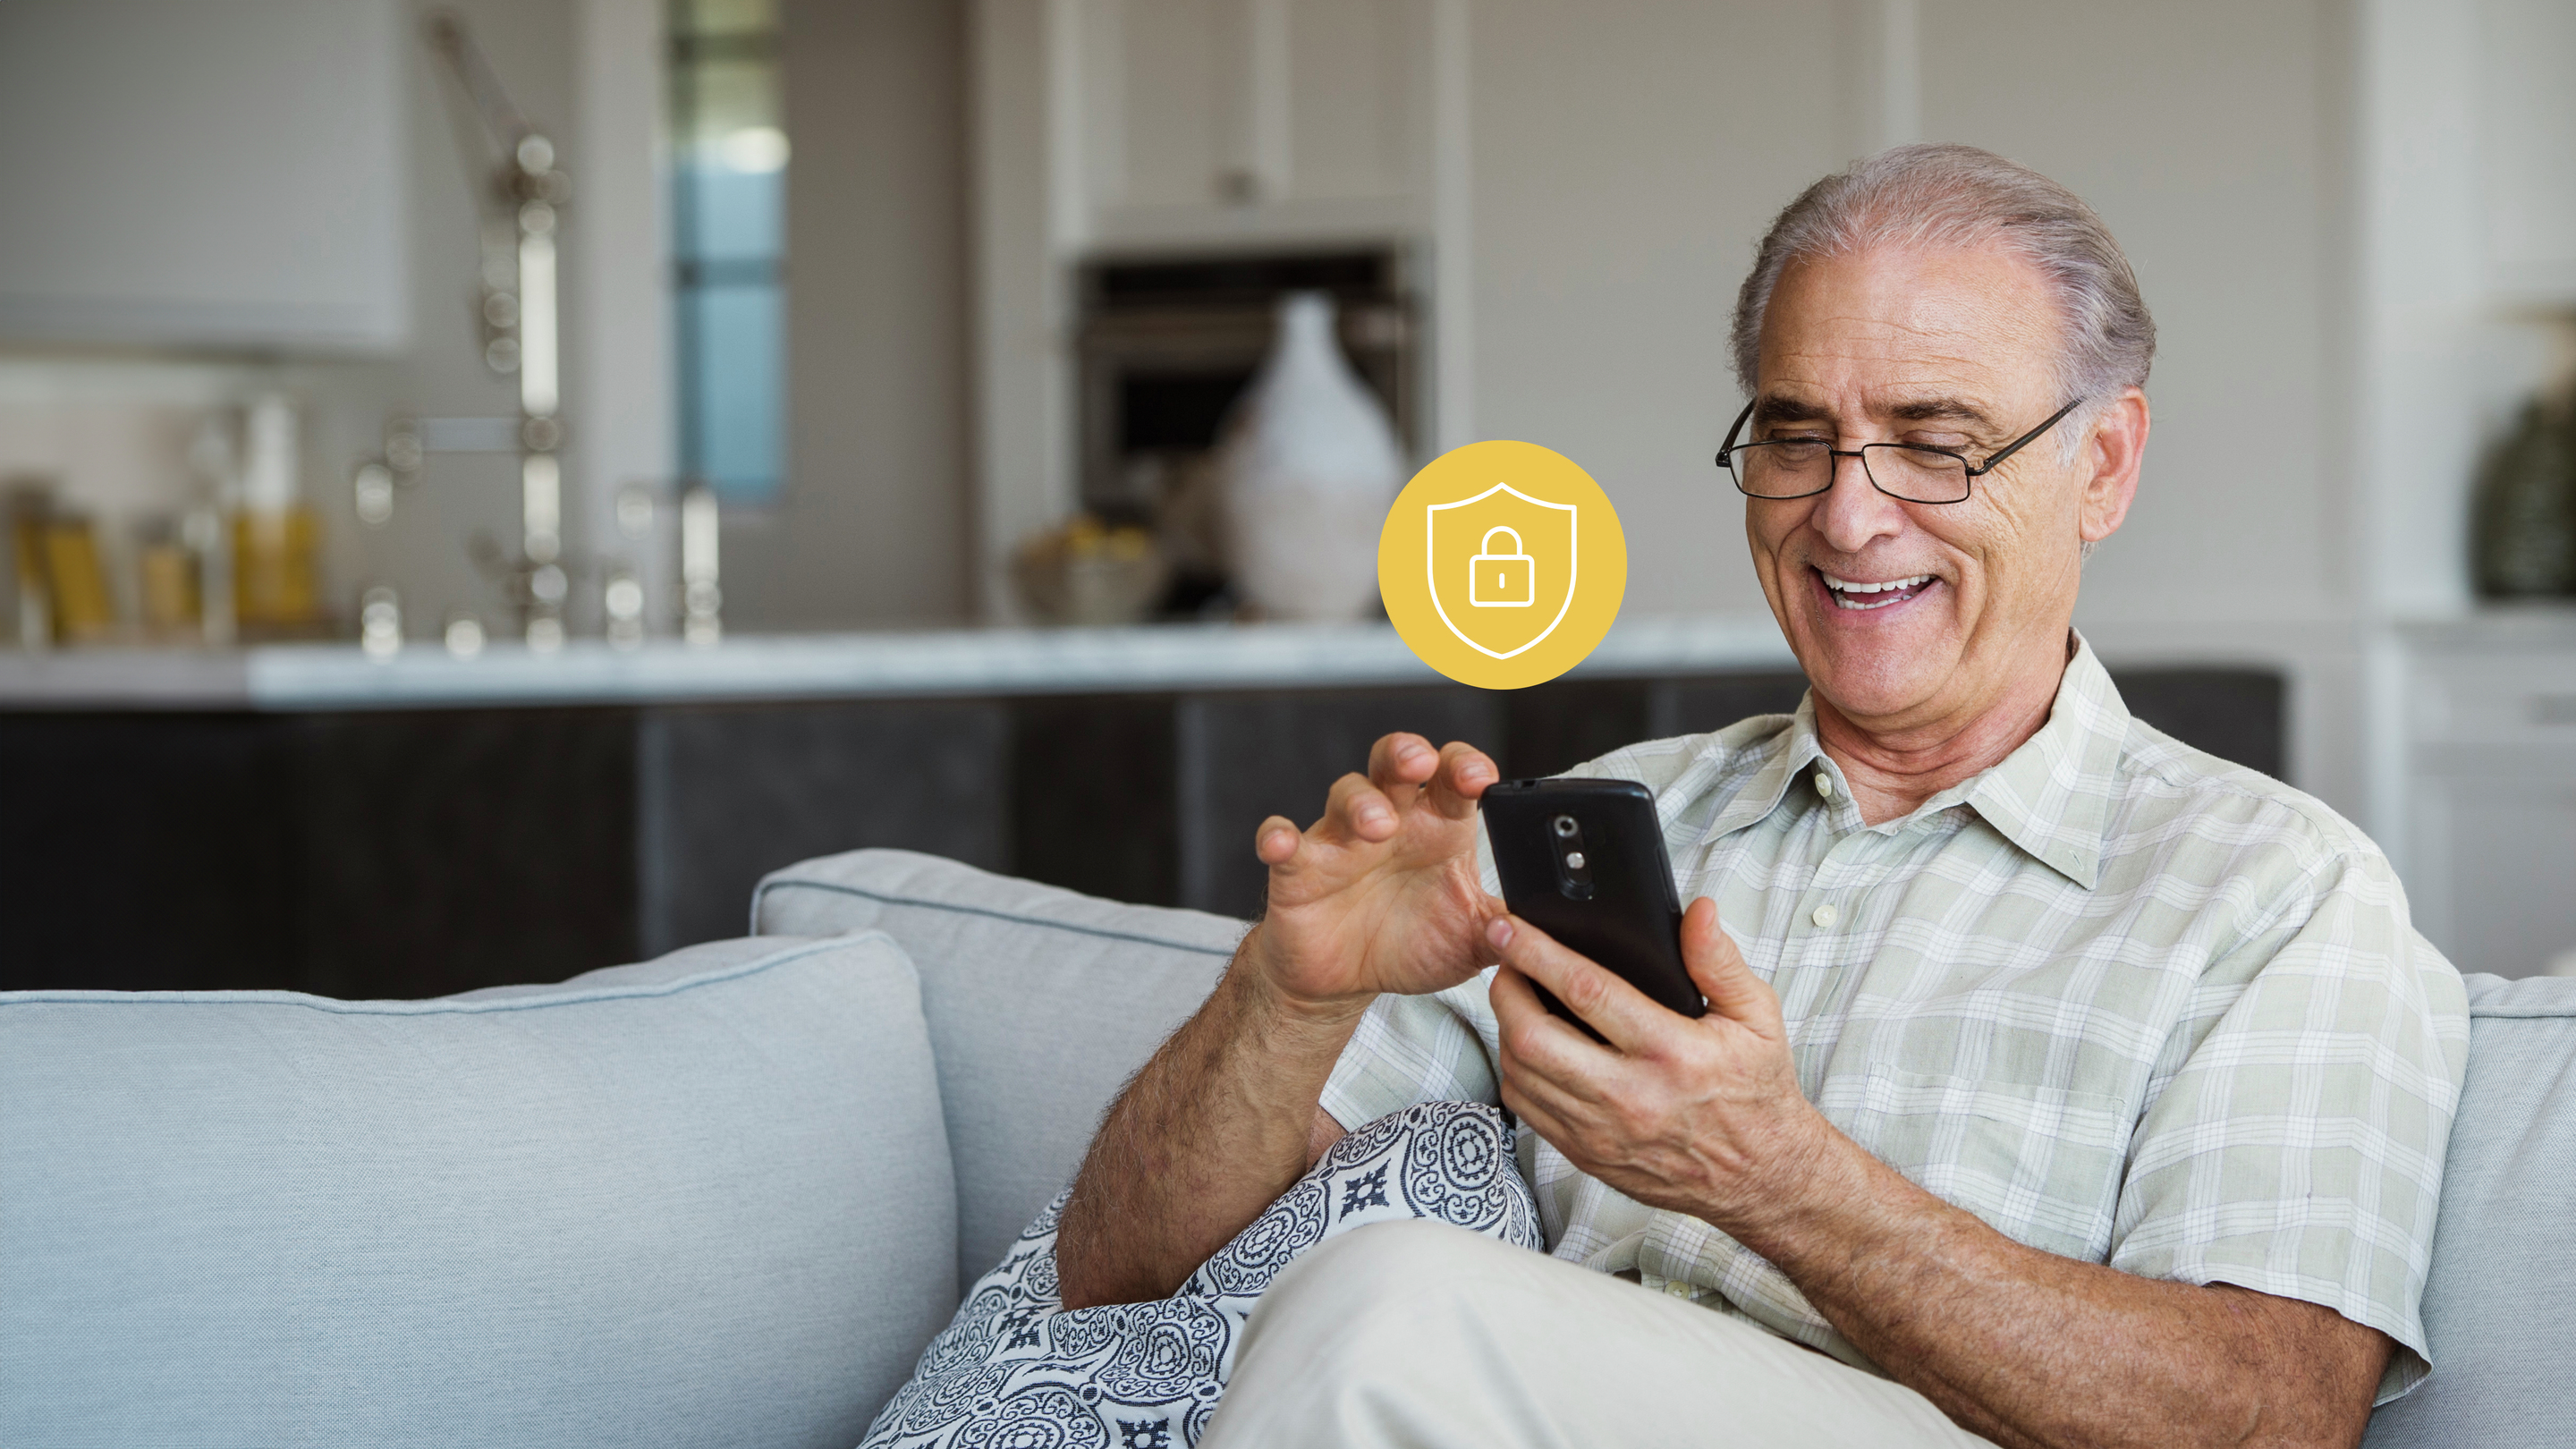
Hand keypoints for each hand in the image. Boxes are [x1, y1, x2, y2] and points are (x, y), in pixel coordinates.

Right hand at [1245, 733, 1504, 1017]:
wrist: (1345, 982)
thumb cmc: (1410, 945)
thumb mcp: (1471, 943)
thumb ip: (1508, 930)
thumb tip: (1550, 929)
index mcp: (1438, 829)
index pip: (1455, 780)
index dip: (1467, 768)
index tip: (1482, 777)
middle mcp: (1392, 822)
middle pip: (1396, 765)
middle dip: (1408, 753)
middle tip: (1422, 762)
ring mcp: (1342, 840)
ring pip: (1346, 795)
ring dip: (1360, 803)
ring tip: (1377, 826)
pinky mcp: (1298, 868)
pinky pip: (1282, 839)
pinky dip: (1277, 836)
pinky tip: (1281, 843)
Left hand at [1487, 898, 1830, 1228]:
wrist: (1760, 1177)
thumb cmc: (1755, 1093)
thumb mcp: (1757, 1018)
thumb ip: (1720, 962)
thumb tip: (1699, 913)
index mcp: (1672, 1054)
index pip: (1586, 991)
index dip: (1537, 953)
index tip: (1509, 928)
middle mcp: (1631, 1097)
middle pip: (1533, 1038)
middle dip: (1506, 990)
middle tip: (1506, 962)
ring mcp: (1602, 1132)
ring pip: (1521, 1075)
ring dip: (1506, 1029)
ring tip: (1517, 999)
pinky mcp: (1587, 1154)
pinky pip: (1527, 1109)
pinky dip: (1516, 1072)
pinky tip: (1530, 1048)